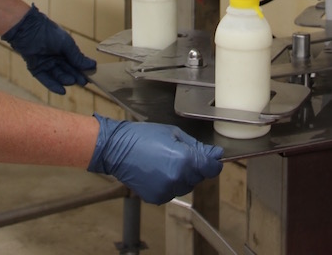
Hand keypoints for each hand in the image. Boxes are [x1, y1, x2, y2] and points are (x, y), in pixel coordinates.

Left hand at [1, 4, 95, 93]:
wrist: (28, 29)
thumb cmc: (49, 33)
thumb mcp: (67, 44)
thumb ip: (77, 57)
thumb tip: (92, 65)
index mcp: (64, 50)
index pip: (76, 62)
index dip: (83, 69)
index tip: (91, 75)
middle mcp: (56, 58)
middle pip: (68, 70)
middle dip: (76, 76)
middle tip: (84, 82)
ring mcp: (46, 64)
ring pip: (58, 76)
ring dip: (65, 80)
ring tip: (72, 81)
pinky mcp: (36, 69)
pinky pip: (46, 80)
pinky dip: (54, 86)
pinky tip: (62, 91)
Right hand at [87, 114, 223, 204]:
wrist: (117, 149)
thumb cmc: (143, 137)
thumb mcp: (174, 133)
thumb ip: (196, 146)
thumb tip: (214, 154)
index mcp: (184, 160)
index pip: (211, 168)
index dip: (214, 161)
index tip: (213, 156)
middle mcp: (178, 178)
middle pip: (199, 177)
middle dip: (195, 166)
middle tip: (179, 153)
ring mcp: (167, 190)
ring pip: (186, 186)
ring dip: (182, 176)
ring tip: (166, 161)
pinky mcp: (157, 198)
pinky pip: (172, 192)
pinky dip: (170, 183)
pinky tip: (158, 171)